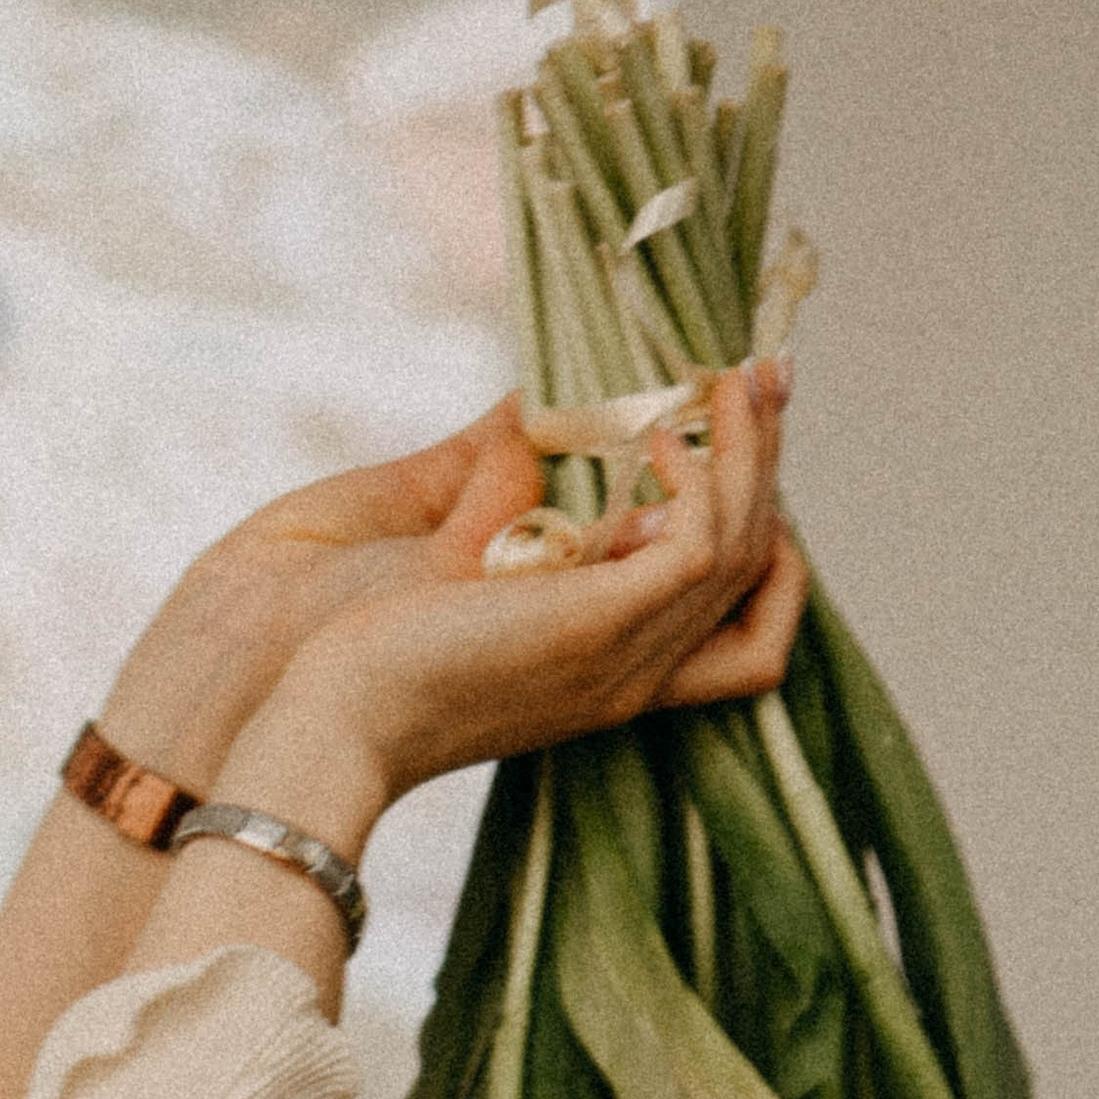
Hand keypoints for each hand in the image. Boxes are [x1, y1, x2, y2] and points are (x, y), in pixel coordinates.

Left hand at [273, 362, 804, 808]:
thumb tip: (530, 414)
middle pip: (758, 570)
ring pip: (746, 549)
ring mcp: (625, 655)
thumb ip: (509, 509)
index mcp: (612, 671)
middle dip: (769, 462)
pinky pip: (700, 547)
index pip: (740, 622)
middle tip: (765, 377)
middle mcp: (636, 672)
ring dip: (752, 451)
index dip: (757, 534)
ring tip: (736, 379)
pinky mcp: (597, 625)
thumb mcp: (462, 576)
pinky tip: (665, 433)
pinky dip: (702, 482)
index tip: (736, 451)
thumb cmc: (370, 656)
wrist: (329, 721)